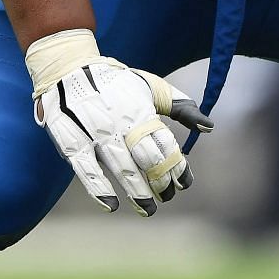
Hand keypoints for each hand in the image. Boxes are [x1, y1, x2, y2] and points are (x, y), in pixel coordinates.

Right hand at [26, 29, 211, 216]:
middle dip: (161, 182)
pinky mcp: (71, 141)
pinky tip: (112, 204)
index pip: (166, 145)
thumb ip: (181, 107)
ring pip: (121, 167)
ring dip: (137, 191)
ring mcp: (95, 133)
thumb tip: (208, 127)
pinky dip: (99, 188)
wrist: (69, 69)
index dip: (178, 168)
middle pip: (147, 159)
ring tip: (149, 209)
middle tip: (167, 197)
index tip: (185, 183)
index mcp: (142, 111)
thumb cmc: (117, 83)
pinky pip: (86, 169)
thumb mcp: (152, 88)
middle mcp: (120, 123)